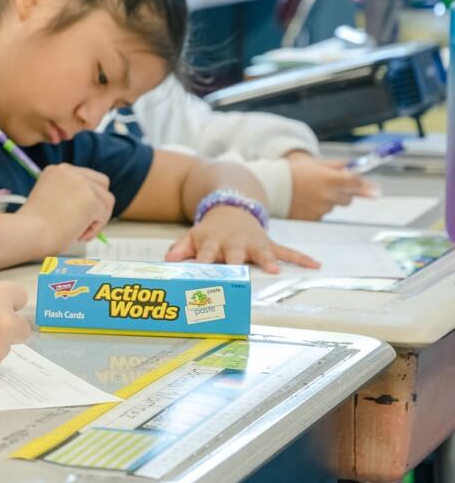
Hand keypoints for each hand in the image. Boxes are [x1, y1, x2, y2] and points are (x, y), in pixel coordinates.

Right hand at [17, 164, 114, 250]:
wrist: (30, 233)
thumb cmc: (34, 226)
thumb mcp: (49, 200)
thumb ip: (68, 196)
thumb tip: (90, 208)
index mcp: (56, 170)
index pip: (85, 178)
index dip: (85, 198)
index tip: (77, 215)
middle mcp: (69, 171)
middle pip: (101, 183)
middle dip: (99, 204)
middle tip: (86, 223)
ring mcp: (81, 183)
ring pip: (107, 200)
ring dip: (97, 219)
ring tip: (80, 232)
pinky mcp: (91, 198)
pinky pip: (104, 215)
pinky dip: (95, 229)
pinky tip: (78, 235)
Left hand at [165, 206, 319, 273]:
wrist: (231, 208)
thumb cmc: (211, 231)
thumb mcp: (192, 237)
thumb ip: (180, 249)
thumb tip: (168, 261)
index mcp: (213, 243)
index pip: (206, 255)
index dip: (204, 263)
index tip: (202, 274)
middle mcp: (235, 243)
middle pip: (235, 255)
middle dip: (236, 263)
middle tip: (238, 274)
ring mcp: (254, 243)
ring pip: (262, 252)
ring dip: (268, 260)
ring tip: (274, 269)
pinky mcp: (269, 244)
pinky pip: (287, 251)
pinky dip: (301, 258)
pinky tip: (314, 265)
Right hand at [287, 157, 375, 219]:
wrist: (271, 186)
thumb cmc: (293, 173)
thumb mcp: (317, 164)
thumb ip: (338, 167)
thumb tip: (355, 170)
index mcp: (331, 179)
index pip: (356, 183)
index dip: (366, 187)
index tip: (375, 191)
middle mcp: (328, 195)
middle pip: (348, 197)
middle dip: (342, 192)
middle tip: (327, 186)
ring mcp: (321, 209)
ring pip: (333, 206)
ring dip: (327, 200)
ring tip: (309, 193)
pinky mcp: (313, 219)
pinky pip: (322, 214)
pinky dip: (316, 209)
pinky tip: (305, 202)